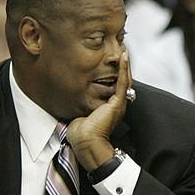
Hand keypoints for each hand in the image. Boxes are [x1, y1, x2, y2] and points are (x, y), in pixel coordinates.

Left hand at [67, 49, 131, 170]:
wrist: (86, 144)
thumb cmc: (80, 134)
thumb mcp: (79, 113)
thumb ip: (80, 103)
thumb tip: (70, 95)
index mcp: (109, 108)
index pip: (115, 86)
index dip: (115, 72)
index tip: (113, 59)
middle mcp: (117, 105)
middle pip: (123, 80)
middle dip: (122, 65)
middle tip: (121, 49)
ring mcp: (118, 104)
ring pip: (125, 79)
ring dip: (125, 64)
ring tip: (123, 49)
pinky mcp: (117, 103)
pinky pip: (122, 82)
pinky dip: (124, 68)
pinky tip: (124, 56)